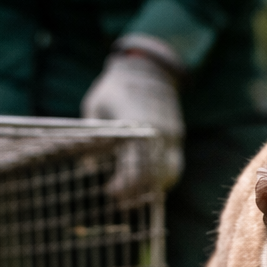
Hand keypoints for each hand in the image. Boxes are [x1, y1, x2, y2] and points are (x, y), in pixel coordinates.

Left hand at [81, 36, 184, 201]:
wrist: (148, 67)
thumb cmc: (115, 87)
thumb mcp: (95, 107)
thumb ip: (93, 138)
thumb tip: (89, 167)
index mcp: (139, 126)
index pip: (137, 167)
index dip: (124, 186)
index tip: (109, 191)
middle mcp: (159, 133)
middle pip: (155, 176)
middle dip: (137, 192)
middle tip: (117, 199)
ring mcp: (172, 135)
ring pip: (170, 173)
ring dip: (152, 188)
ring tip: (132, 197)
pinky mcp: (177, 136)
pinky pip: (175, 165)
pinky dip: (162, 179)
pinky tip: (146, 185)